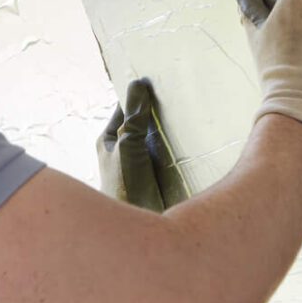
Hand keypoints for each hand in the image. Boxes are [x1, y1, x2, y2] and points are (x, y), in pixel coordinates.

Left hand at [96, 78, 183, 211]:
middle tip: (179, 95)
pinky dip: (178, 147)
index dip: (139, 95)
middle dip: (158, 112)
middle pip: (142, 123)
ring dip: (170, 131)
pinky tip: (193, 142)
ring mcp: (141, 162)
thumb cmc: (124, 184)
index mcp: (108, 139)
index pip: (125, 109)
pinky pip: (168, 154)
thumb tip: (138, 84)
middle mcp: (124, 149)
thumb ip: (135, 116)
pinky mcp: (157, 175)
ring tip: (190, 114)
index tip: (157, 80)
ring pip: (157, 138)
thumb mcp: (128, 144)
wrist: (138, 222)